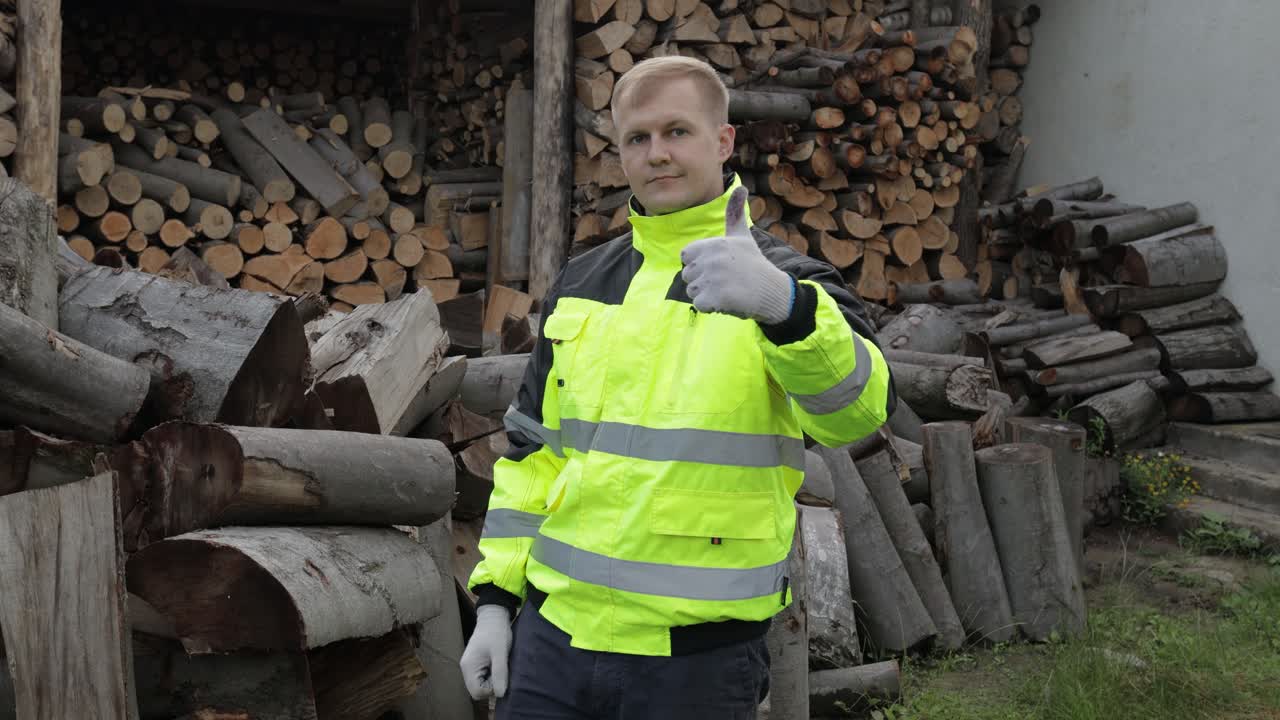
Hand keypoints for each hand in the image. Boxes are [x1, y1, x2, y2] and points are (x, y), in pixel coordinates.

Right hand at [459, 604, 512, 699]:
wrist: (493, 617)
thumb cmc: (497, 632)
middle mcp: (466, 668)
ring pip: (480, 684)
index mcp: (469, 667)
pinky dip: (490, 675)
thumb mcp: (501, 653)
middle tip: (501, 671)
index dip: (491, 690)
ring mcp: (470, 666)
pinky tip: (497, 665)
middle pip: (477, 690)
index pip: (477, 692)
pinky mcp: (475, 663)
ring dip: (491, 681)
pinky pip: (481, 677)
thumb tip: (501, 694)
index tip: (501, 677)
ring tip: (499, 666)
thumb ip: (499, 673)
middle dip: (491, 686)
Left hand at [680, 187, 793, 324]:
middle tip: (726, 280)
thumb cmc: (754, 264)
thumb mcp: (742, 236)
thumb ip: (734, 213)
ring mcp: (712, 279)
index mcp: (713, 244)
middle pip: (687, 275)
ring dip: (706, 295)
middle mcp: (711, 259)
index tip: (719, 265)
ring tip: (727, 290)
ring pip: (691, 291)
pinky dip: (710, 307)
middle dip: (702, 281)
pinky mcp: (714, 298)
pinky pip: (699, 304)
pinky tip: (727, 301)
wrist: (772, 291)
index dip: (699, 263)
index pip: (685, 256)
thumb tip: (741, 187)